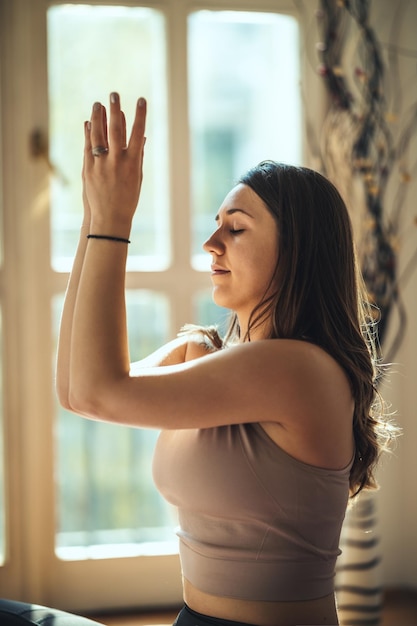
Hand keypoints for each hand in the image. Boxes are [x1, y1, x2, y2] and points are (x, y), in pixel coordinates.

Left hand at [83, 93, 146, 234]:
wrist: (110, 219)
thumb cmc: (128, 200)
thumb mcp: (137, 178)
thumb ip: (138, 156)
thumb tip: (141, 138)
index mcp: (133, 163)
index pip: (138, 133)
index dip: (140, 115)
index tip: (141, 100)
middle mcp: (117, 161)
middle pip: (116, 130)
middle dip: (115, 110)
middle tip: (114, 93)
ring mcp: (101, 165)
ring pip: (98, 135)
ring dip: (98, 117)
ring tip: (98, 103)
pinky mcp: (89, 169)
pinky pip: (87, 147)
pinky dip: (88, 133)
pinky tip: (88, 122)